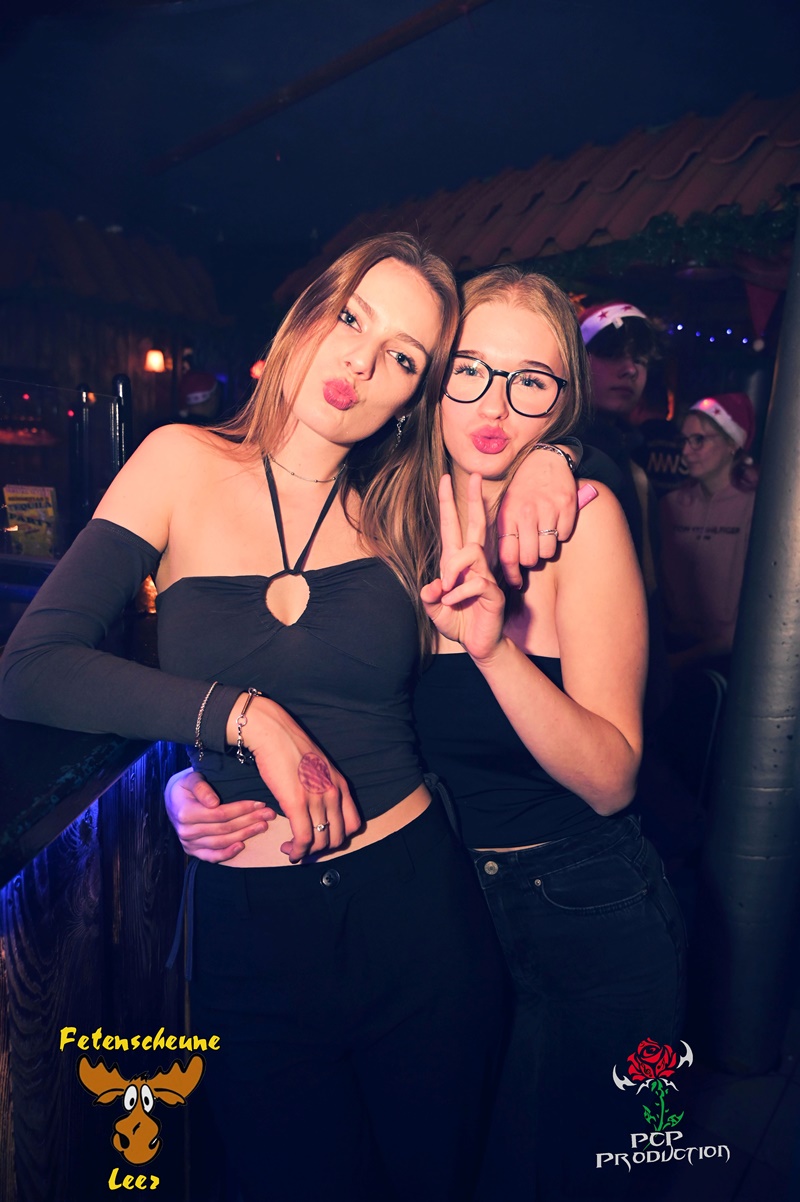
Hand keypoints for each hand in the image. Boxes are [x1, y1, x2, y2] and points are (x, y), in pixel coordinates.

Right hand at [164, 768, 274, 862]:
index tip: (259, 803)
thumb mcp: (190, 779)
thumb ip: (201, 787)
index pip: (220, 814)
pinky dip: (227, 854)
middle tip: (268, 814)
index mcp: (186, 813)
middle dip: (249, 820)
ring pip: (222, 842)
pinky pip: (211, 857)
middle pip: (224, 828)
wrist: (172, 800)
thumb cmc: (185, 787)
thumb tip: (213, 802)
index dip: (241, 809)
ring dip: (245, 834)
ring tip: (262, 826)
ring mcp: (189, 843)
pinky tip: (242, 846)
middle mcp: (186, 831)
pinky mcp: (193, 851)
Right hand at [228, 695, 362, 861]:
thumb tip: (317, 810)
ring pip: (320, 842)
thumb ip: (323, 788)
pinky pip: (303, 838)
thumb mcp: (319, 769)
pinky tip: (289, 851)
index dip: (338, 839)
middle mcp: (334, 793)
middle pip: (338, 837)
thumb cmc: (291, 748)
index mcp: (341, 785)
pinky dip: (297, 851)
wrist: (274, 733)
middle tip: (306, 850)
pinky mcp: (296, 803)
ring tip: (293, 851)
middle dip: (321, 850)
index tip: (323, 841)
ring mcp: (317, 799)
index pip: (353, 824)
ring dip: (306, 853)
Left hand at [420, 473, 504, 661]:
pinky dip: (459, 594)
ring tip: (447, 591)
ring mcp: (485, 574)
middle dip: (473, 499)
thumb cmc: (459, 622)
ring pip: (470, 553)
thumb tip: (432, 585)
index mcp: (455, 562)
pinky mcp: (493, 590)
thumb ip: (429, 596)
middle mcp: (472, 563)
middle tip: (477, 474)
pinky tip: (454, 604)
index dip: (448, 503)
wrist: (479, 644)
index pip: (452, 526)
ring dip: (453, 571)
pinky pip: (475, 581)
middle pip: (475, 524)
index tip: (444, 479)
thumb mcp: (434, 609)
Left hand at [496, 446, 578, 584]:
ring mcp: (547, 509)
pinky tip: (555, 522)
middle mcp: (526, 512)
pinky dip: (561, 533)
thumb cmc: (522, 490)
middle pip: (530, 558)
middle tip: (532, 553)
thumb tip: (507, 567)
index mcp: (508, 515)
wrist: (543, 460)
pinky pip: (564, 535)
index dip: (512, 574)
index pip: (508, 555)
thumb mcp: (506, 508)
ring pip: (548, 551)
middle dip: (531, 561)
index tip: (516, 583)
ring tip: (543, 535)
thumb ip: (506, 534)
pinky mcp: (566, 505)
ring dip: (546, 548)